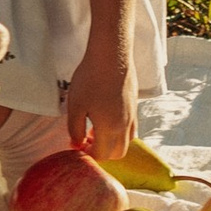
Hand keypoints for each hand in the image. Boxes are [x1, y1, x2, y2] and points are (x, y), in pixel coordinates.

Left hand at [61, 47, 138, 163]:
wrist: (111, 56)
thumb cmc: (90, 79)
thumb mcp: (75, 106)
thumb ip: (75, 129)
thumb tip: (76, 144)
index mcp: (109, 129)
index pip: (102, 155)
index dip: (88, 154)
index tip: (77, 145)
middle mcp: (125, 126)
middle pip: (118, 153)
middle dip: (102, 152)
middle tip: (86, 140)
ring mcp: (132, 116)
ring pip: (127, 142)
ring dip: (112, 143)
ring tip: (95, 129)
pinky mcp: (135, 106)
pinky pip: (131, 128)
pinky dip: (120, 132)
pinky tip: (106, 118)